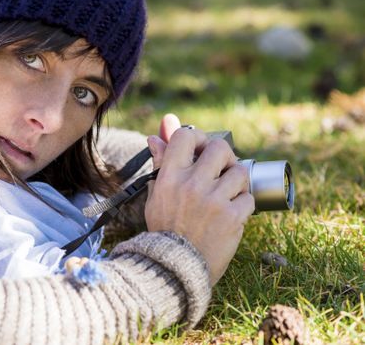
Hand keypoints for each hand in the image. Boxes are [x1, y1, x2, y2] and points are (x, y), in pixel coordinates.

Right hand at [144, 113, 254, 284]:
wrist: (176, 268)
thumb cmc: (165, 229)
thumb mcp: (157, 195)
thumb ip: (160, 163)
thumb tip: (156, 136)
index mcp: (170, 177)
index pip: (186, 136)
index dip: (198, 137)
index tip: (200, 149)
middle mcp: (192, 184)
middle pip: (220, 148)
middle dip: (225, 156)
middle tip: (222, 169)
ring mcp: (214, 201)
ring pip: (240, 171)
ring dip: (237, 180)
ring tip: (229, 193)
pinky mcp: (233, 217)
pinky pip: (249, 197)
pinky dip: (243, 204)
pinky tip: (232, 213)